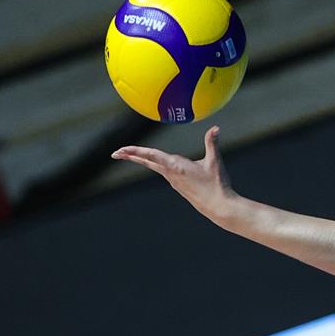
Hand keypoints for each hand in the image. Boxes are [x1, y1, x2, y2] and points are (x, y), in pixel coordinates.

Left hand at [111, 126, 235, 220]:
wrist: (218, 207)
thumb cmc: (216, 185)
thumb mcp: (215, 162)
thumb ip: (212, 143)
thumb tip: (216, 128)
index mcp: (176, 166)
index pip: (151, 155)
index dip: (135, 151)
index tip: (120, 150)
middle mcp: (171, 174)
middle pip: (147, 162)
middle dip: (131, 156)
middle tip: (115, 153)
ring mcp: (174, 181)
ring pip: (154, 166)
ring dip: (142, 159)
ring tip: (130, 155)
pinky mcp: (179, 186)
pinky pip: (163, 172)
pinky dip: (155, 165)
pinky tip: (157, 164)